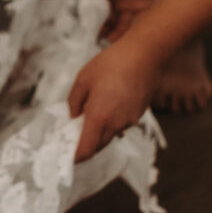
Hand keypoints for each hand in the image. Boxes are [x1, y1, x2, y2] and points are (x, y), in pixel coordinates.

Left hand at [68, 28, 162, 162]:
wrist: (144, 55)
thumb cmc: (111, 64)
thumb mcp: (83, 79)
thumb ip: (74, 102)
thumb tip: (73, 117)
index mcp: (99, 117)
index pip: (86, 150)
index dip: (76, 157)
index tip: (68, 155)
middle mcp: (115, 124)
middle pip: (98, 146)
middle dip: (86, 144)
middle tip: (75, 133)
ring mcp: (129, 121)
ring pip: (110, 135)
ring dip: (100, 131)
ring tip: (92, 111)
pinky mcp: (138, 115)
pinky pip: (121, 125)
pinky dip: (112, 121)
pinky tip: (109, 103)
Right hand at [90, 0, 162, 40]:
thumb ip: (96, 5)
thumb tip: (96, 23)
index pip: (99, 18)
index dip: (97, 28)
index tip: (94, 38)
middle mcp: (117, 4)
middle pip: (112, 25)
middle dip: (108, 35)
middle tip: (106, 44)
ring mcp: (130, 6)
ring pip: (125, 27)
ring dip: (121, 36)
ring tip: (116, 43)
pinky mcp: (145, 7)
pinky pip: (139, 22)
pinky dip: (134, 31)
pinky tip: (129, 37)